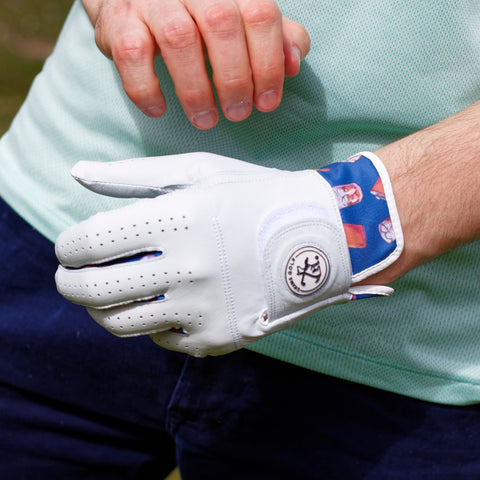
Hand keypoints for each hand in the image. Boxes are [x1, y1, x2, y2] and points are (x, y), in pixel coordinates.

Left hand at [55, 152, 401, 356]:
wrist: (318, 237)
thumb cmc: (254, 196)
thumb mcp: (198, 172)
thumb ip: (132, 175)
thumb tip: (76, 173)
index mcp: (178, 219)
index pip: (89, 242)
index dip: (66, 247)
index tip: (69, 248)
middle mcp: (189, 268)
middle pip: (95, 292)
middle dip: (69, 285)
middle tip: (70, 278)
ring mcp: (205, 309)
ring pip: (121, 324)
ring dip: (102, 310)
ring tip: (110, 294)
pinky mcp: (219, 338)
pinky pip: (163, 340)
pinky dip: (154, 324)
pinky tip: (167, 305)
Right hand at [82, 0, 310, 128]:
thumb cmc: (196, 15)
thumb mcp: (239, 19)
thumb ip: (273, 36)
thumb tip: (294, 63)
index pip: (260, 15)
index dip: (268, 63)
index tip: (266, 102)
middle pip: (223, 24)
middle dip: (235, 79)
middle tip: (237, 114)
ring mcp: (154, 1)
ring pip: (179, 39)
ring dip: (196, 90)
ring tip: (205, 119)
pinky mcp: (119, 20)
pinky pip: (132, 54)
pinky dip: (146, 88)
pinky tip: (159, 109)